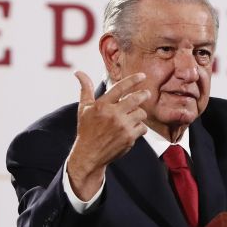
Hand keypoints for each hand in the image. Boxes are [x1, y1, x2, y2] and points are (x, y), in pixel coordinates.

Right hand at [66, 71, 149, 200]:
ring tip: (134, 116)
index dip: (133, 80)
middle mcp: (113, 114)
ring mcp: (122, 126)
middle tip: (147, 93)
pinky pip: (143, 128)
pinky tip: (133, 128)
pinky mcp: (129, 138)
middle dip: (144, 94)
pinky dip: (140, 127)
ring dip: (139, 114)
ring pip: (141, 113)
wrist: (89, 154)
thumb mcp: (84, 108)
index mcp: (102, 105)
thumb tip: (78, 72)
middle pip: (136, 99)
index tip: (142, 76)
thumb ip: (86, 89)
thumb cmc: (87, 130)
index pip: (120, 87)